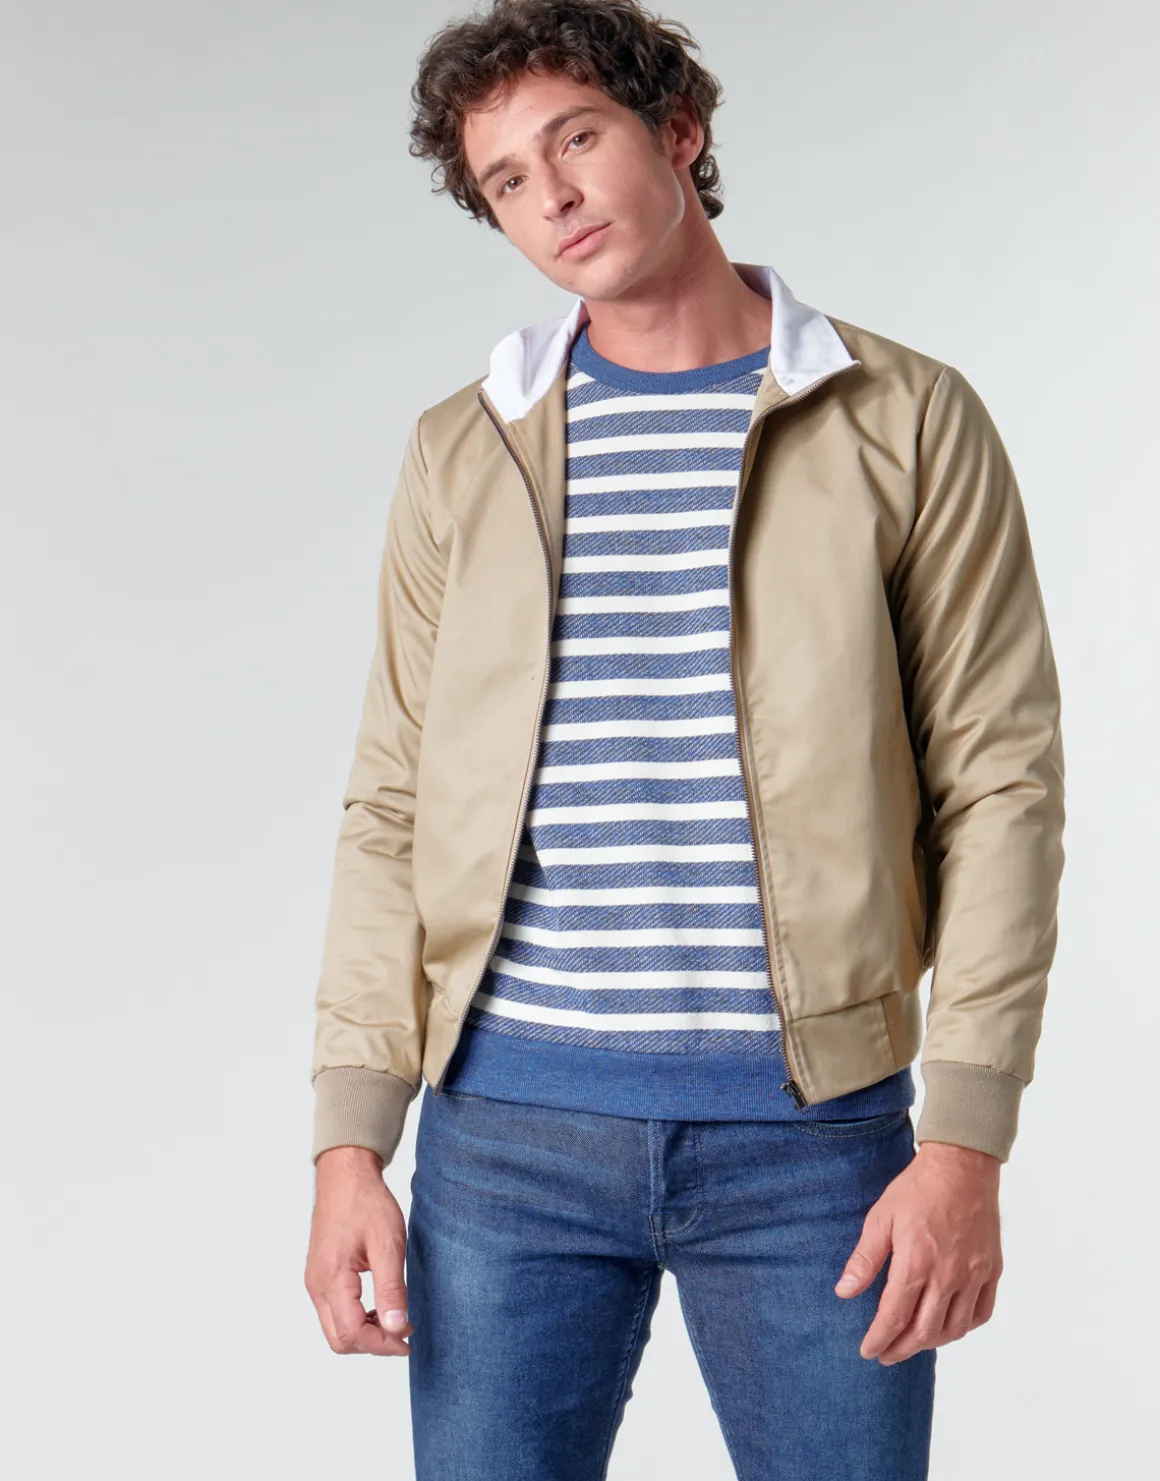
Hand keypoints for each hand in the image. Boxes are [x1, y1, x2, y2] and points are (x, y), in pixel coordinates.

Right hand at [305, 1145, 414, 1356]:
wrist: (345, 1175)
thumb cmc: (366, 1203)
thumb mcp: (388, 1245)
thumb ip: (391, 1289)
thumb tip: (395, 1328)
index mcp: (331, 1279)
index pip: (352, 1333)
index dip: (382, 1344)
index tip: (408, 1338)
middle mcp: (317, 1286)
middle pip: (340, 1339)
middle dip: (373, 1344)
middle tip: (403, 1332)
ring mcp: (315, 1281)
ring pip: (335, 1329)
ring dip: (365, 1333)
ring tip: (395, 1318)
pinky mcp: (320, 1275)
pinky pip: (334, 1312)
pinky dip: (357, 1319)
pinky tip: (379, 1306)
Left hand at [834, 1139, 1002, 1363]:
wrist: (962, 1166)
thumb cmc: (917, 1189)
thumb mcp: (880, 1218)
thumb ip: (864, 1259)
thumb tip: (844, 1292)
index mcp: (916, 1262)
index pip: (894, 1316)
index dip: (879, 1338)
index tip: (867, 1351)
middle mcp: (948, 1275)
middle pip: (924, 1331)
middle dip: (901, 1349)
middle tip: (886, 1355)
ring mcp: (974, 1275)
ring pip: (954, 1328)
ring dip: (931, 1343)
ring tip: (912, 1343)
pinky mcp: (992, 1270)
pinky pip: (981, 1313)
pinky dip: (963, 1327)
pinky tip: (948, 1326)